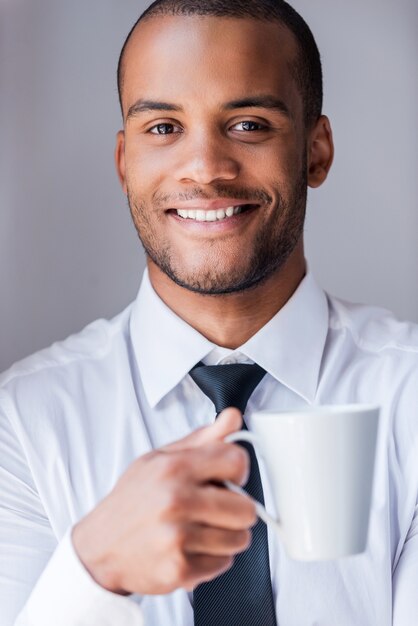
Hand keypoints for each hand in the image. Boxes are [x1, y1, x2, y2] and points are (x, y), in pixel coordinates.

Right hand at [72, 408, 255, 594]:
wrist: (100, 546)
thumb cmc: (134, 499)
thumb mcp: (160, 458)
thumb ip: (202, 439)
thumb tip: (233, 417)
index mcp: (174, 468)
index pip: (237, 461)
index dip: (238, 470)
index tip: (228, 478)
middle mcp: (176, 500)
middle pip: (246, 508)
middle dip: (237, 509)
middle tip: (216, 508)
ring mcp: (178, 536)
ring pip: (240, 538)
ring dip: (226, 535)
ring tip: (200, 528)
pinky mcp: (179, 568)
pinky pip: (225, 563)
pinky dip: (213, 558)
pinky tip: (190, 547)